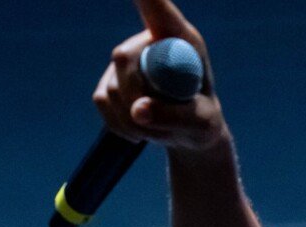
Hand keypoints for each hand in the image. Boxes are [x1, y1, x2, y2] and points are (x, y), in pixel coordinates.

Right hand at [92, 0, 227, 150]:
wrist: (189, 134)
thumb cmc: (203, 122)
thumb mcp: (200, 124)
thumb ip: (175, 116)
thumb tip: (137, 111)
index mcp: (182, 39)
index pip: (156, 5)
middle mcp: (150, 42)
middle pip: (124, 57)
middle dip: (138, 97)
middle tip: (165, 124)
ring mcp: (127, 58)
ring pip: (112, 88)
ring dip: (134, 120)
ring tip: (161, 128)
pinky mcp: (110, 79)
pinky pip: (103, 102)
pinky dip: (120, 124)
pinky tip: (140, 130)